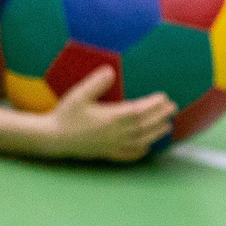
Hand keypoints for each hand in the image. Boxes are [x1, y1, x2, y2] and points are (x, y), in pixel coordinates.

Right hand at [45, 66, 174, 160]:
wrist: (52, 138)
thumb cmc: (65, 114)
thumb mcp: (78, 95)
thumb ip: (96, 83)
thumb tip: (110, 70)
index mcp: (111, 118)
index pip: (139, 111)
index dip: (154, 104)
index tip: (164, 96)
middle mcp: (115, 133)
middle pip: (144, 126)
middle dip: (160, 116)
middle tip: (173, 108)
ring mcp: (112, 145)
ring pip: (140, 140)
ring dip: (155, 133)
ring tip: (167, 126)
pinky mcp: (106, 153)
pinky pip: (127, 155)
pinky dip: (139, 151)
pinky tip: (146, 148)